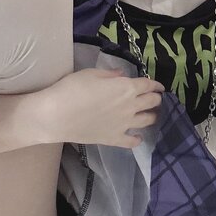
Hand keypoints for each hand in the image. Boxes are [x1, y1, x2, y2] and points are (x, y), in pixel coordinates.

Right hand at [34, 67, 163, 148]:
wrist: (57, 115)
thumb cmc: (72, 89)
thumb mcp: (91, 74)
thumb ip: (110, 75)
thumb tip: (121, 75)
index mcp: (126, 88)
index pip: (148, 85)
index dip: (156, 84)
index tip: (158, 85)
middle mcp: (130, 106)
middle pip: (151, 102)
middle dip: (156, 98)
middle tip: (154, 98)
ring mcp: (124, 125)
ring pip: (147, 120)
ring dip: (151, 116)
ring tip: (150, 115)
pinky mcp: (114, 139)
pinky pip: (132, 141)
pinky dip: (137, 139)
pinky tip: (137, 137)